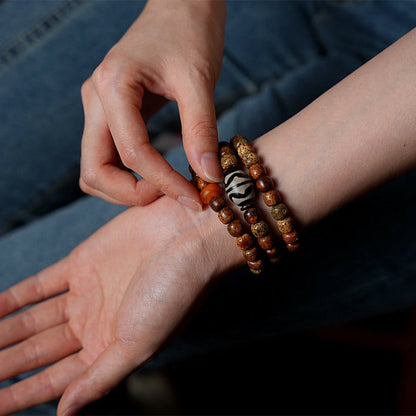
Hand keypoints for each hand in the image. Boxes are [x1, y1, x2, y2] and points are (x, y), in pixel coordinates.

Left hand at [0, 196, 240, 414]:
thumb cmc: (175, 293)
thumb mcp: (140, 343)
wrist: (189, 236)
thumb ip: (101, 377)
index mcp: (111, 348)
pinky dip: (13, 298)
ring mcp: (86, 292)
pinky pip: (38, 285)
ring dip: (3, 335)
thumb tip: (65, 412)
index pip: (56, 381)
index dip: (21, 396)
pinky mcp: (80, 262)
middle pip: (38, 352)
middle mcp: (95, 323)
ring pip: (32, 320)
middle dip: (4, 366)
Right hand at [79, 0, 224, 208]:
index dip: (164, 182)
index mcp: (113, 86)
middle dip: (132, 195)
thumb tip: (209, 176)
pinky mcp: (110, 114)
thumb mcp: (199, 80)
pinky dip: (130, 175)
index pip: (132, 153)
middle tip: (173, 196)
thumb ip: (201, 130)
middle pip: (95, 171)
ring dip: (127, 190)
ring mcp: (99, 108)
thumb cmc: (189, 32)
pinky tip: (160, 175)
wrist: (180, 6)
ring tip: (167, 188)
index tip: (194, 197)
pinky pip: (109, 157)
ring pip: (96, 169)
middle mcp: (96, 100)